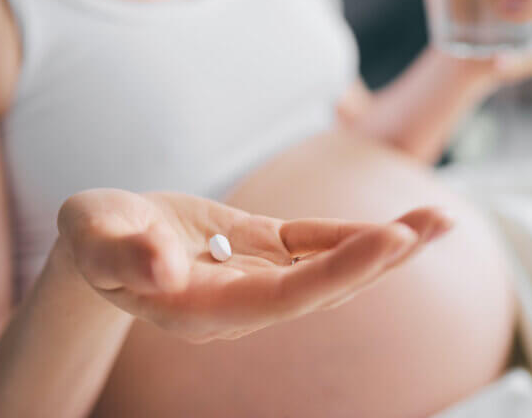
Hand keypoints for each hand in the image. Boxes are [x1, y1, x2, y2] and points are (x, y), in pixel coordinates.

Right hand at [58, 189, 450, 342]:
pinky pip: (314, 245)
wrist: (101, 247)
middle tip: (436, 225)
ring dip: (383, 248)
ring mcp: (257, 278)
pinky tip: (394, 226)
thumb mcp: (92, 236)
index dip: (340, 271)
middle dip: (381, 260)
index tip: (391, 239)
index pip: (285, 297)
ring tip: (439, 223)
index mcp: (204, 308)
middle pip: (323, 290)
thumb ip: (122, 252)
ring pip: (330, 269)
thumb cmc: (92, 241)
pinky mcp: (262, 251)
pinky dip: (353, 234)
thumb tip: (162, 265)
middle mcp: (242, 303)